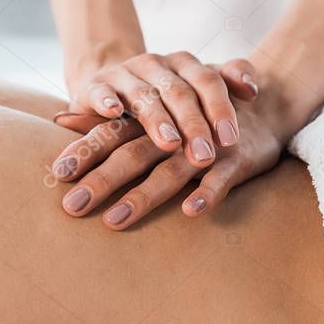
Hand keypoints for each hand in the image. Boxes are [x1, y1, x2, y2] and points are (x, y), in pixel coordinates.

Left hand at [51, 89, 291, 229]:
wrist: (266, 103)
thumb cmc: (192, 114)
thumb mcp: (152, 111)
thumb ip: (107, 119)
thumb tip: (58, 119)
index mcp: (150, 119)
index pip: (110, 134)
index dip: (84, 152)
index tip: (57, 175)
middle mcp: (173, 131)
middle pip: (132, 153)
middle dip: (102, 180)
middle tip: (72, 206)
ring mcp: (205, 146)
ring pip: (170, 169)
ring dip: (143, 195)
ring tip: (115, 219)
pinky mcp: (236, 158)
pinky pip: (221, 178)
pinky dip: (206, 192)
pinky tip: (188, 212)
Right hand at [59, 53, 258, 167]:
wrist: (111, 87)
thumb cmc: (165, 97)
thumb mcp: (198, 87)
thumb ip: (230, 81)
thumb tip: (254, 89)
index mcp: (185, 64)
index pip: (208, 81)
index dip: (220, 109)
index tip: (230, 139)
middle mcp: (155, 64)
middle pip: (179, 92)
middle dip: (193, 125)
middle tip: (204, 157)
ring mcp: (124, 74)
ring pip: (144, 95)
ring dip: (157, 120)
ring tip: (169, 144)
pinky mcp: (94, 87)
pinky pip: (100, 93)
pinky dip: (106, 101)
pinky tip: (113, 113)